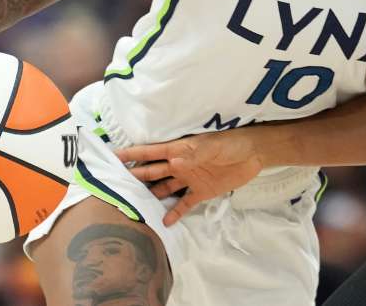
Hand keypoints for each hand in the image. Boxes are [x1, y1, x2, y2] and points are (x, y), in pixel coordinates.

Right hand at [116, 129, 263, 225]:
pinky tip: (162, 222)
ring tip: (132, 205)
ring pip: (164, 188)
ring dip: (150, 195)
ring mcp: (190, 179)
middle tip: (112, 185)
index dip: (131, 153)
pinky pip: (184, 204)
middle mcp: (180, 165)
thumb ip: (194, 155)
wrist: (253, 154)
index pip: (151, 152)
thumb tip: (174, 161)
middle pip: (152, 172)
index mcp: (179, 150)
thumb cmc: (231, 143)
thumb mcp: (212, 146)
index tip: (111, 157)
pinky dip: (174, 213)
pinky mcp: (202, 192)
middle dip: (134, 177)